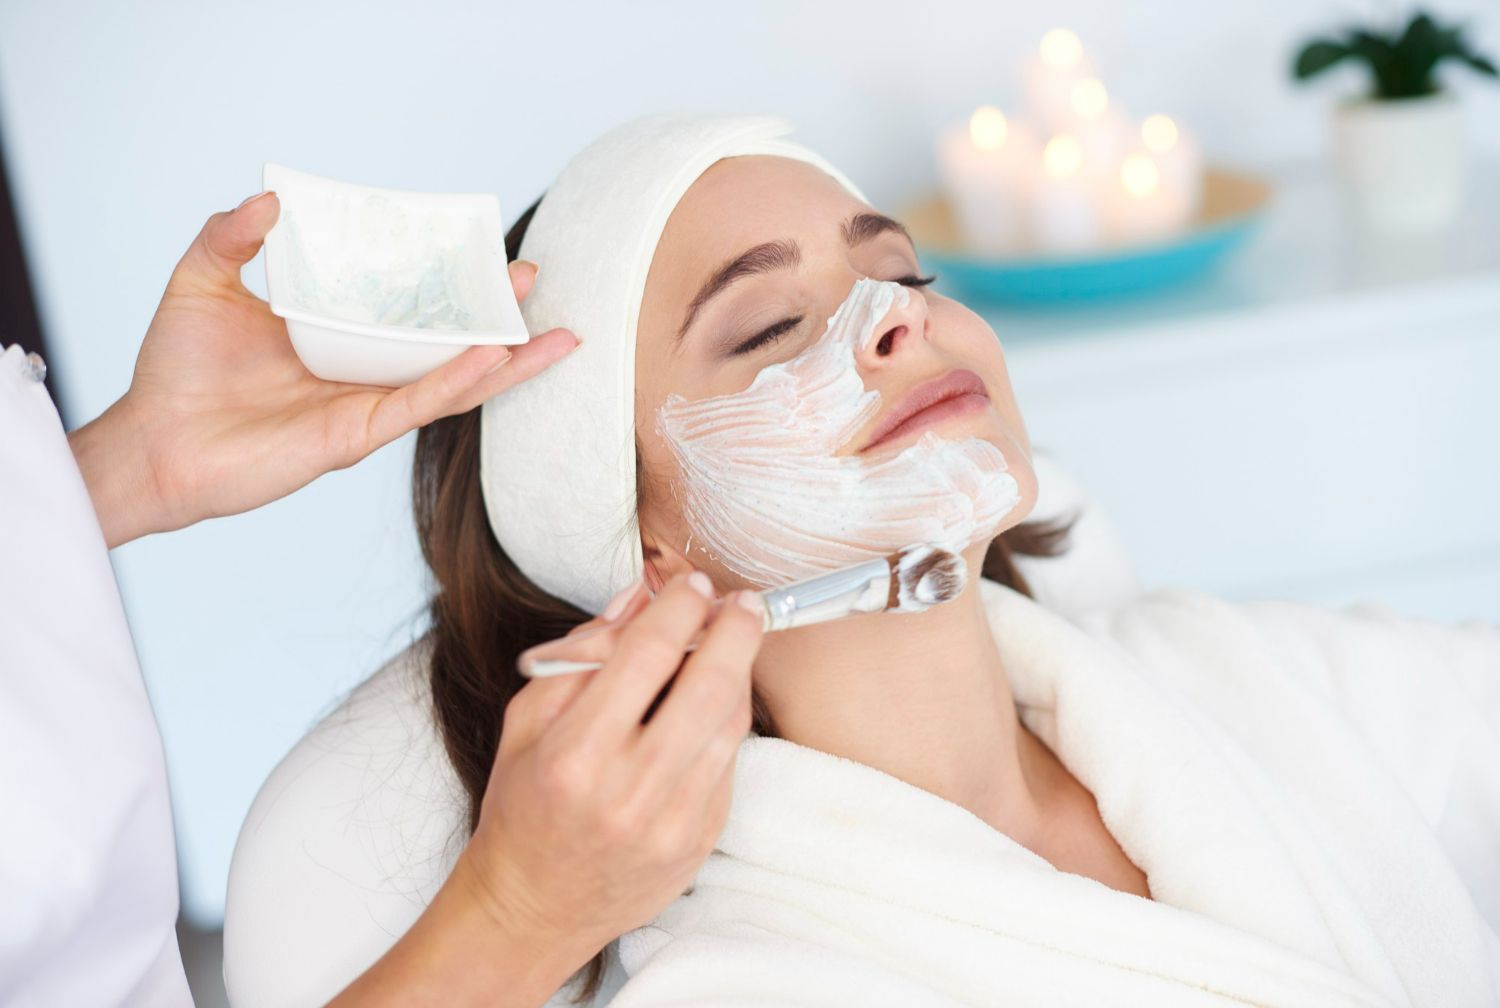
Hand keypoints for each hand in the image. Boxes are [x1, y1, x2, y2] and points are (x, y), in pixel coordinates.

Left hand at [68, 190, 578, 547]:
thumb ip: (231, 238)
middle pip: (446, 343)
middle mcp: (362, 374)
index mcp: (338, 338)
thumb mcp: (201, 282)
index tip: (482, 250)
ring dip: (505, 358)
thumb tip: (271, 200)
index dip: (446, 282)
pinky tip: (495, 357)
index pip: (404, 307)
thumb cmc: (175, 373)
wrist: (153, 444)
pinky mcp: (356, 434)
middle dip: (495, 317)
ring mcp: (366, 406)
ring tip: (554, 334)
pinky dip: (459, 381)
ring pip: (453, 381)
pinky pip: (420, 404)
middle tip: (532, 280)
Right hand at [464, 571, 764, 958]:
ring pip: (731, 722)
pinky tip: (714, 701)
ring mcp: (673, 822)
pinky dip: (727, 721)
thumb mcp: (526, 721)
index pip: (647, 654)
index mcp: (575, 754)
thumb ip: (582, 654)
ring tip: (732, 642)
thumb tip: (639, 598)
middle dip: (735, 629)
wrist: (532, 909)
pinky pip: (729, 762)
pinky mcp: (700, 841)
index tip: (692, 584)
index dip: (680, 607)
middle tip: (742, 602)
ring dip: (740, 671)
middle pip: (710, 685)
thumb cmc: (523, 808)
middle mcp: (629, 790)